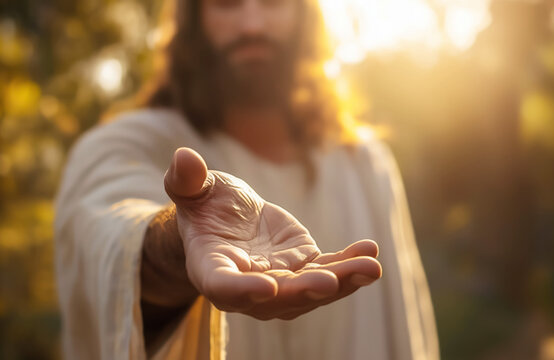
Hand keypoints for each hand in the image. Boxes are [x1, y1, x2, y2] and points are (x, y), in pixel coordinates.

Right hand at [165, 147, 381, 319]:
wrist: (230, 221)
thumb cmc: (206, 206)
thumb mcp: (194, 189)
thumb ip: (187, 180)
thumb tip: (183, 158)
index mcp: (212, 268)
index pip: (223, 287)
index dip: (242, 290)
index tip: (266, 287)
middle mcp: (248, 286)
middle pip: (276, 298)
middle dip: (304, 291)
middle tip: (329, 282)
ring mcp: (280, 281)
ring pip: (310, 290)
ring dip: (340, 282)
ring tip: (369, 268)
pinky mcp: (304, 268)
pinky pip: (330, 270)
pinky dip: (349, 264)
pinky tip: (370, 251)